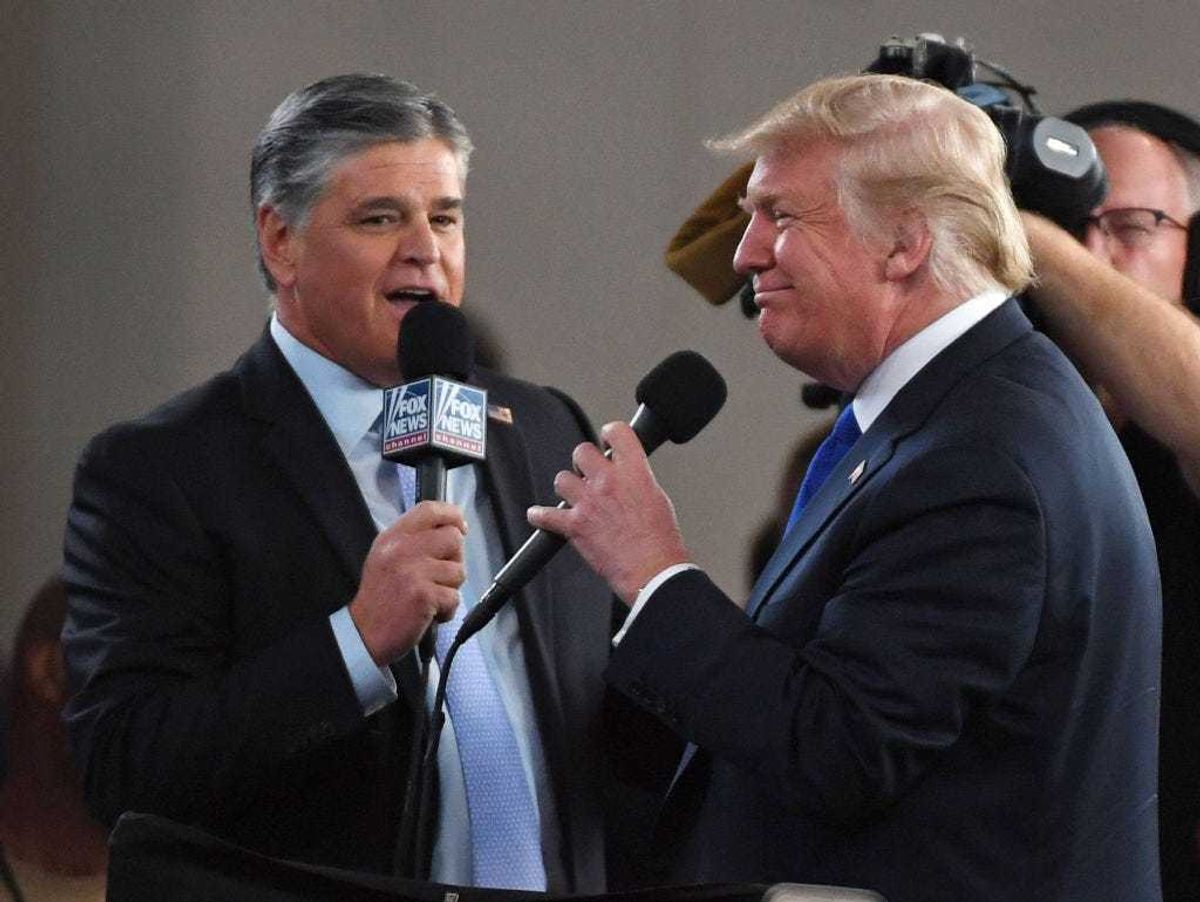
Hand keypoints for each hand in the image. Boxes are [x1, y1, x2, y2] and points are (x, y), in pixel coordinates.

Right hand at [349, 501, 466, 664]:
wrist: (364, 633)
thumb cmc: (380, 597)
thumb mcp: (386, 557)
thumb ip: (413, 540)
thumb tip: (453, 530)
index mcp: (393, 537)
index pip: (429, 509)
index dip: (451, 515)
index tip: (460, 527)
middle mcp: (402, 549)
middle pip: (453, 538)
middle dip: (454, 559)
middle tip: (440, 576)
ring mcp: (414, 572)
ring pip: (458, 570)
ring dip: (450, 588)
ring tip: (430, 597)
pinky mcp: (424, 595)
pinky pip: (454, 597)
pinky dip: (447, 610)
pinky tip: (430, 613)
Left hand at [527, 422, 689, 604]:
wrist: (652, 570)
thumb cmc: (660, 541)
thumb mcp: (658, 497)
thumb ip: (637, 479)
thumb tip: (627, 476)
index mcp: (634, 472)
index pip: (617, 432)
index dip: (609, 434)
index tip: (607, 441)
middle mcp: (609, 482)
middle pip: (582, 451)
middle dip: (584, 462)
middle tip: (590, 474)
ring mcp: (589, 502)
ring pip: (562, 479)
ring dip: (567, 488)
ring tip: (575, 498)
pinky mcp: (574, 525)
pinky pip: (545, 515)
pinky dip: (540, 516)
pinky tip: (539, 515)